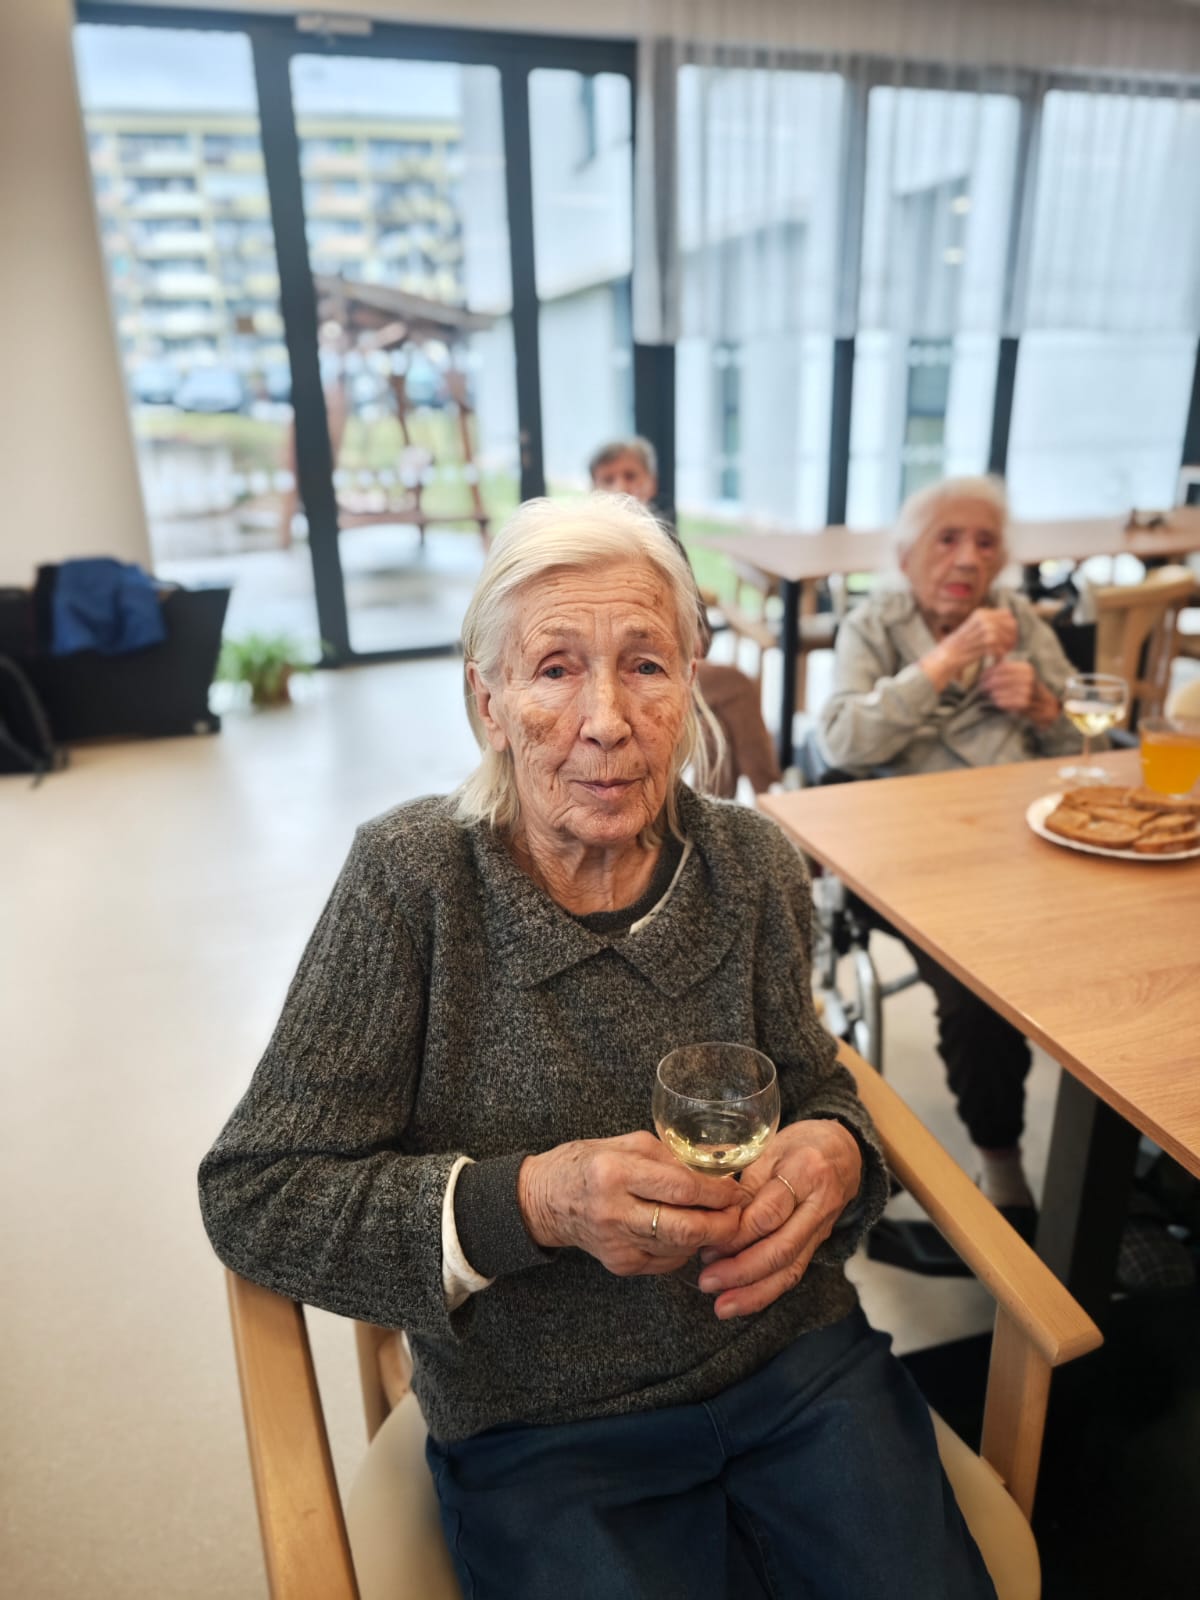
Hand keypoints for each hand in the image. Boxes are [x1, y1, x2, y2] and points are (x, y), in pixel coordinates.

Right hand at [517, 1132, 745, 1276]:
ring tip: (720, 1221)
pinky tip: (688, 1232)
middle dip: (723, 1224)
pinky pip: (667, 1261)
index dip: (717, 1193)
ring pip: (680, 1249)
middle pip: (685, 1229)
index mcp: (616, 1172)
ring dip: (708, 1238)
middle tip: (740, 1214)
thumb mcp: (626, 1144)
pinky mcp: (620, 1265)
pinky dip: (685, 1248)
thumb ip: (669, 1157)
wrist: (545, 1200)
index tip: (737, 1190)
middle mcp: (615, 1211)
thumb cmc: (588, 1163)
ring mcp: (616, 1244)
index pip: (680, 1188)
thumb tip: (715, 1171)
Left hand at [695, 1120, 861, 1318]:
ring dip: (754, 1292)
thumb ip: (745, 1184)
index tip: (707, 1242)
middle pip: (782, 1248)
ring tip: (721, 1306)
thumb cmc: (799, 1144)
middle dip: (742, 1270)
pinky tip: (741, 1301)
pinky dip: (766, 1291)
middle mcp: (819, 1205)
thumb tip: (716, 1219)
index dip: (737, 1233)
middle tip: (707, 1281)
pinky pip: (794, 1272)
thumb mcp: (769, 1149)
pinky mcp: (819, 1244)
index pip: (769, 1212)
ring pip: (790, 1268)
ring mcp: (822, 1229)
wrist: (843, 1150)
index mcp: (806, 1171)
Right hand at [943, 607, 1017, 668]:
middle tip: (1007, 648)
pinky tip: (994, 661)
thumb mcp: (973, 627)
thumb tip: (1010, 623)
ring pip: (1009, 639)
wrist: (946, 656)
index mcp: (981, 613)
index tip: (1007, 636)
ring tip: (1000, 655)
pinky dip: (999, 657)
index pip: (1007, 615)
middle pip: (1011, 626)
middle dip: (1012, 637)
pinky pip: (1002, 650)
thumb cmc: (959, 645)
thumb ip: (988, 623)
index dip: (1010, 625)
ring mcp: (986, 631)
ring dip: (1006, 649)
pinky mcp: (986, 644)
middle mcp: (984, 619)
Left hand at [979, 658, 1037, 713]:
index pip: (1002, 667)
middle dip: (987, 684)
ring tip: (987, 694)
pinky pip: (1004, 702)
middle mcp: (1028, 678)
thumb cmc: (1027, 688)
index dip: (989, 672)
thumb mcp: (1020, 674)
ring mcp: (1027, 691)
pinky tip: (996, 701)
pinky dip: (998, 701)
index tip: (981, 677)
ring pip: (1000, 691)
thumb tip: (986, 665)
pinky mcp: (1025, 704)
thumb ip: (1006, 669)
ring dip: (991, 693)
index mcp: (1026, 668)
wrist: (1044, 705)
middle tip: (981, 687)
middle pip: (999, 679)